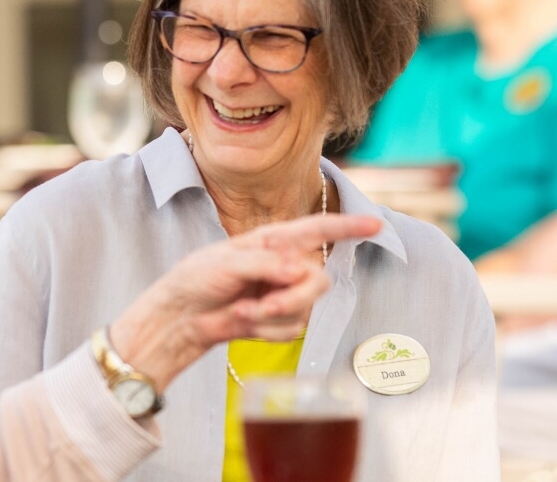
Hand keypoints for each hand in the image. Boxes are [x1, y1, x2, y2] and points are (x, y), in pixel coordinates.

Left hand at [109, 214, 381, 386]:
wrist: (181, 317)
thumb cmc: (197, 279)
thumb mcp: (226, 263)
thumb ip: (265, 264)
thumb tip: (299, 271)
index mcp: (272, 240)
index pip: (317, 229)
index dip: (347, 226)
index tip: (375, 225)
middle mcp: (284, 265)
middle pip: (318, 279)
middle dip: (294, 297)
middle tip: (263, 305)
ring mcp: (284, 294)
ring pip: (307, 308)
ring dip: (273, 315)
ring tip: (242, 311)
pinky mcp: (280, 321)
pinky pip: (292, 329)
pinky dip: (266, 331)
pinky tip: (243, 323)